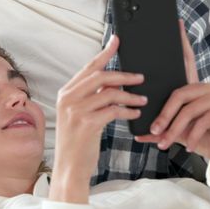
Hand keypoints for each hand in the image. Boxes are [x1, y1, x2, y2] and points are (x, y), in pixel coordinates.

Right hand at [51, 35, 145, 203]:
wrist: (69, 168)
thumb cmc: (78, 143)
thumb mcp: (79, 116)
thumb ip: (91, 98)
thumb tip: (113, 82)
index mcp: (66, 93)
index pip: (88, 67)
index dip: (105, 52)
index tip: (117, 40)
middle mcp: (68, 98)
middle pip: (100, 75)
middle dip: (124, 75)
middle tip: (141, 77)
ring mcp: (76, 110)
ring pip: (109, 92)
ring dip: (130, 95)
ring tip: (143, 99)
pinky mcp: (87, 123)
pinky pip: (113, 110)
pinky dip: (127, 110)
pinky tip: (136, 113)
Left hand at [134, 20, 209, 179]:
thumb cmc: (200, 137)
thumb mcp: (176, 132)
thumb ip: (159, 129)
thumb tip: (136, 133)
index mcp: (194, 88)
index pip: (187, 61)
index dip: (183, 42)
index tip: (177, 23)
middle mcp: (207, 88)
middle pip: (179, 94)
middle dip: (164, 115)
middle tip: (153, 131)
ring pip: (188, 111)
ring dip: (174, 129)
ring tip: (165, 143)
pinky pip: (201, 122)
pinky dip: (191, 136)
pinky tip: (188, 145)